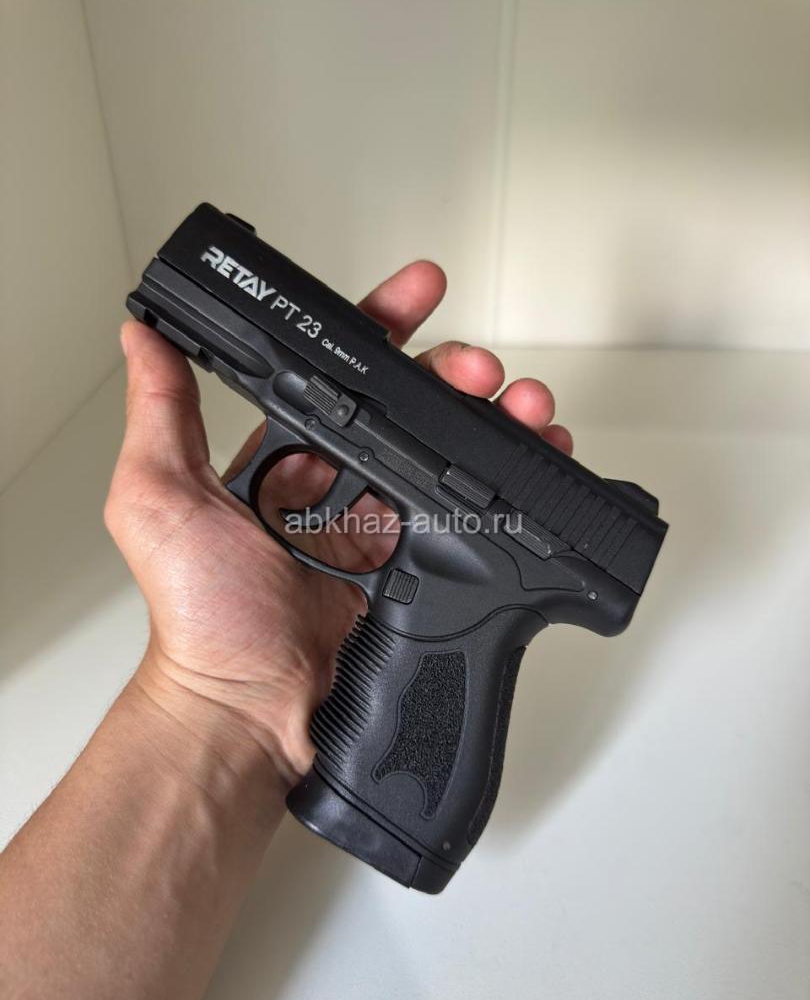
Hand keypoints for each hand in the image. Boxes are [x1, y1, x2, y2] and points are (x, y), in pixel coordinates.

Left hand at [105, 261, 571, 788]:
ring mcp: (385, 526)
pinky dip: (509, 487)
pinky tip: (534, 460)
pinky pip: (471, 518)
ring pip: (452, 455)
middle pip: (412, 407)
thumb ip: (160, 417)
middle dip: (455, 372)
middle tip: (479, 365)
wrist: (251, 705)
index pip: (342, 375)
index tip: (416, 293)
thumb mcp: (160, 501)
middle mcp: (340, 484)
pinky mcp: (419, 568)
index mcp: (287, 457)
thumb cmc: (201, 615)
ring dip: (495, 419)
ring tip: (523, 405)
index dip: (382, 327)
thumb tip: (138, 337)